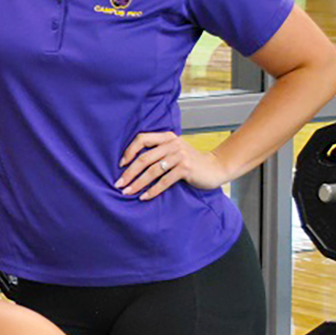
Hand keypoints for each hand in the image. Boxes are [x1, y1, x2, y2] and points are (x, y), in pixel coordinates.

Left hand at [114, 132, 232, 200]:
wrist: (215, 167)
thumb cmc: (190, 161)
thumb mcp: (174, 150)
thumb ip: (158, 151)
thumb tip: (131, 164)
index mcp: (167, 137)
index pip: (142, 139)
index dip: (129, 151)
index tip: (121, 164)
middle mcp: (172, 144)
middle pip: (144, 158)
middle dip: (129, 172)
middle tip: (119, 183)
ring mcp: (180, 156)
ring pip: (152, 171)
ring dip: (138, 183)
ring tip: (128, 192)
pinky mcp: (186, 168)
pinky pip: (164, 181)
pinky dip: (153, 190)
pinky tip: (144, 197)